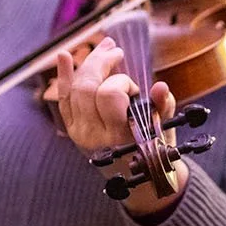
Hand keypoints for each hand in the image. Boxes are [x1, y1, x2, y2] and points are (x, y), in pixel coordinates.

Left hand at [54, 39, 176, 155]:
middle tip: (116, 51)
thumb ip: (162, 106)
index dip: (123, 84)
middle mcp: (93, 134)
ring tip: (105, 50)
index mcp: (118, 135)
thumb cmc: (152, 148)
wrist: (134, 176)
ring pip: (75, 88)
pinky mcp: (71, 127)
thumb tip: (160, 86)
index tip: (135, 91)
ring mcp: (78, 130)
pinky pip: (63, 97)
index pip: (109, 95)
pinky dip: (63, 75)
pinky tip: (63, 55)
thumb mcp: (162, 128)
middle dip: (101, 63)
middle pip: (87, 86)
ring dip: (89, 64)